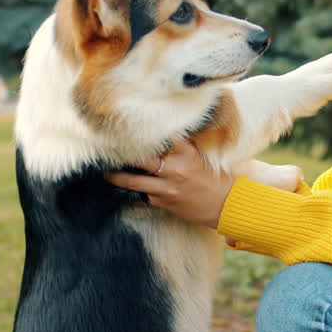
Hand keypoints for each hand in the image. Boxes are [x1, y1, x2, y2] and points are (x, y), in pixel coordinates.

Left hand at [106, 139, 233, 228]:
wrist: (226, 204)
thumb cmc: (213, 176)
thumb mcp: (200, 155)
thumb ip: (180, 146)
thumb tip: (158, 135)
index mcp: (186, 153)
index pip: (160, 137)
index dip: (142, 133)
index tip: (126, 127)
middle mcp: (175, 169)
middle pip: (141, 159)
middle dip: (123, 154)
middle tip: (108, 148)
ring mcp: (168, 188)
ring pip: (134, 182)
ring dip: (118, 177)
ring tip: (106, 173)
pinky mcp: (164, 203)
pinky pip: (143, 196)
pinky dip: (136, 192)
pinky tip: (126, 189)